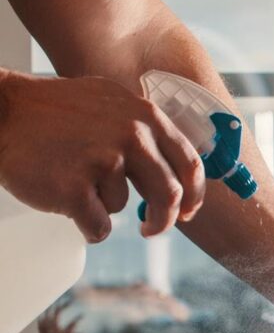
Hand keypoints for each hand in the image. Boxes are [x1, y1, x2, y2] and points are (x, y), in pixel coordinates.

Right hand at [0, 71, 204, 241]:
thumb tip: (179, 170)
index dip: (194, 195)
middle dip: (164, 219)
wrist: (1, 113)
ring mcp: (104, 161)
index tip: (188, 211)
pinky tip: (66, 201)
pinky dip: (85, 224)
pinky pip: (98, 226)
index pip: (190, 164)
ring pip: (122, 206)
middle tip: (152, 229)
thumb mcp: (112, 103)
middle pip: (170, 195)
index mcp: (146, 116)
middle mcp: (132, 135)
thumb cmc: (55, 111)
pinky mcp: (75, 188)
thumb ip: (146, 130)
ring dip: (102, 204)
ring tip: (74, 178)